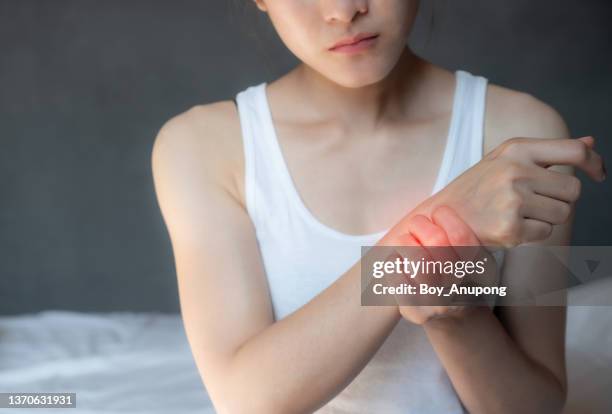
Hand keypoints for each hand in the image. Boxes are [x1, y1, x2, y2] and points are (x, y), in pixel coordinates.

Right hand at [385, 136, 605, 247]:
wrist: (439, 218)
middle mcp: (515, 171)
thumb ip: (548, 153)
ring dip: (546, 218)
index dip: (594, 162)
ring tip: (516, 214)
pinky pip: (546, 233)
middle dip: (560, 199)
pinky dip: (532, 235)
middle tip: (533, 203)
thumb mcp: (506, 160)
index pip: (574, 151)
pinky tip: (509, 227)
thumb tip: (591, 142)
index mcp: (515, 149)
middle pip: (573, 189)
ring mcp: (512, 200)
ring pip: (562, 213)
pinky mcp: (511, 228)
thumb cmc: (476, 189)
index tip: (598, 174)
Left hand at [390, 206, 494, 325]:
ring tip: (404, 238)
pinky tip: (397, 259)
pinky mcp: (414, 310)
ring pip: (418, 260)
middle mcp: (459, 287)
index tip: (440, 210)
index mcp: (478, 270)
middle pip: (437, 243)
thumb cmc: (456, 274)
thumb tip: (440, 208)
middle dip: (421, 225)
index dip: (448, 218)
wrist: (450, 316)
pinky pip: (397, 277)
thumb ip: (460, 233)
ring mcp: (436, 302)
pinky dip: (393, 262)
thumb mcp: (472, 254)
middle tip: (417, 222)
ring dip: (406, 241)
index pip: (463, 238)